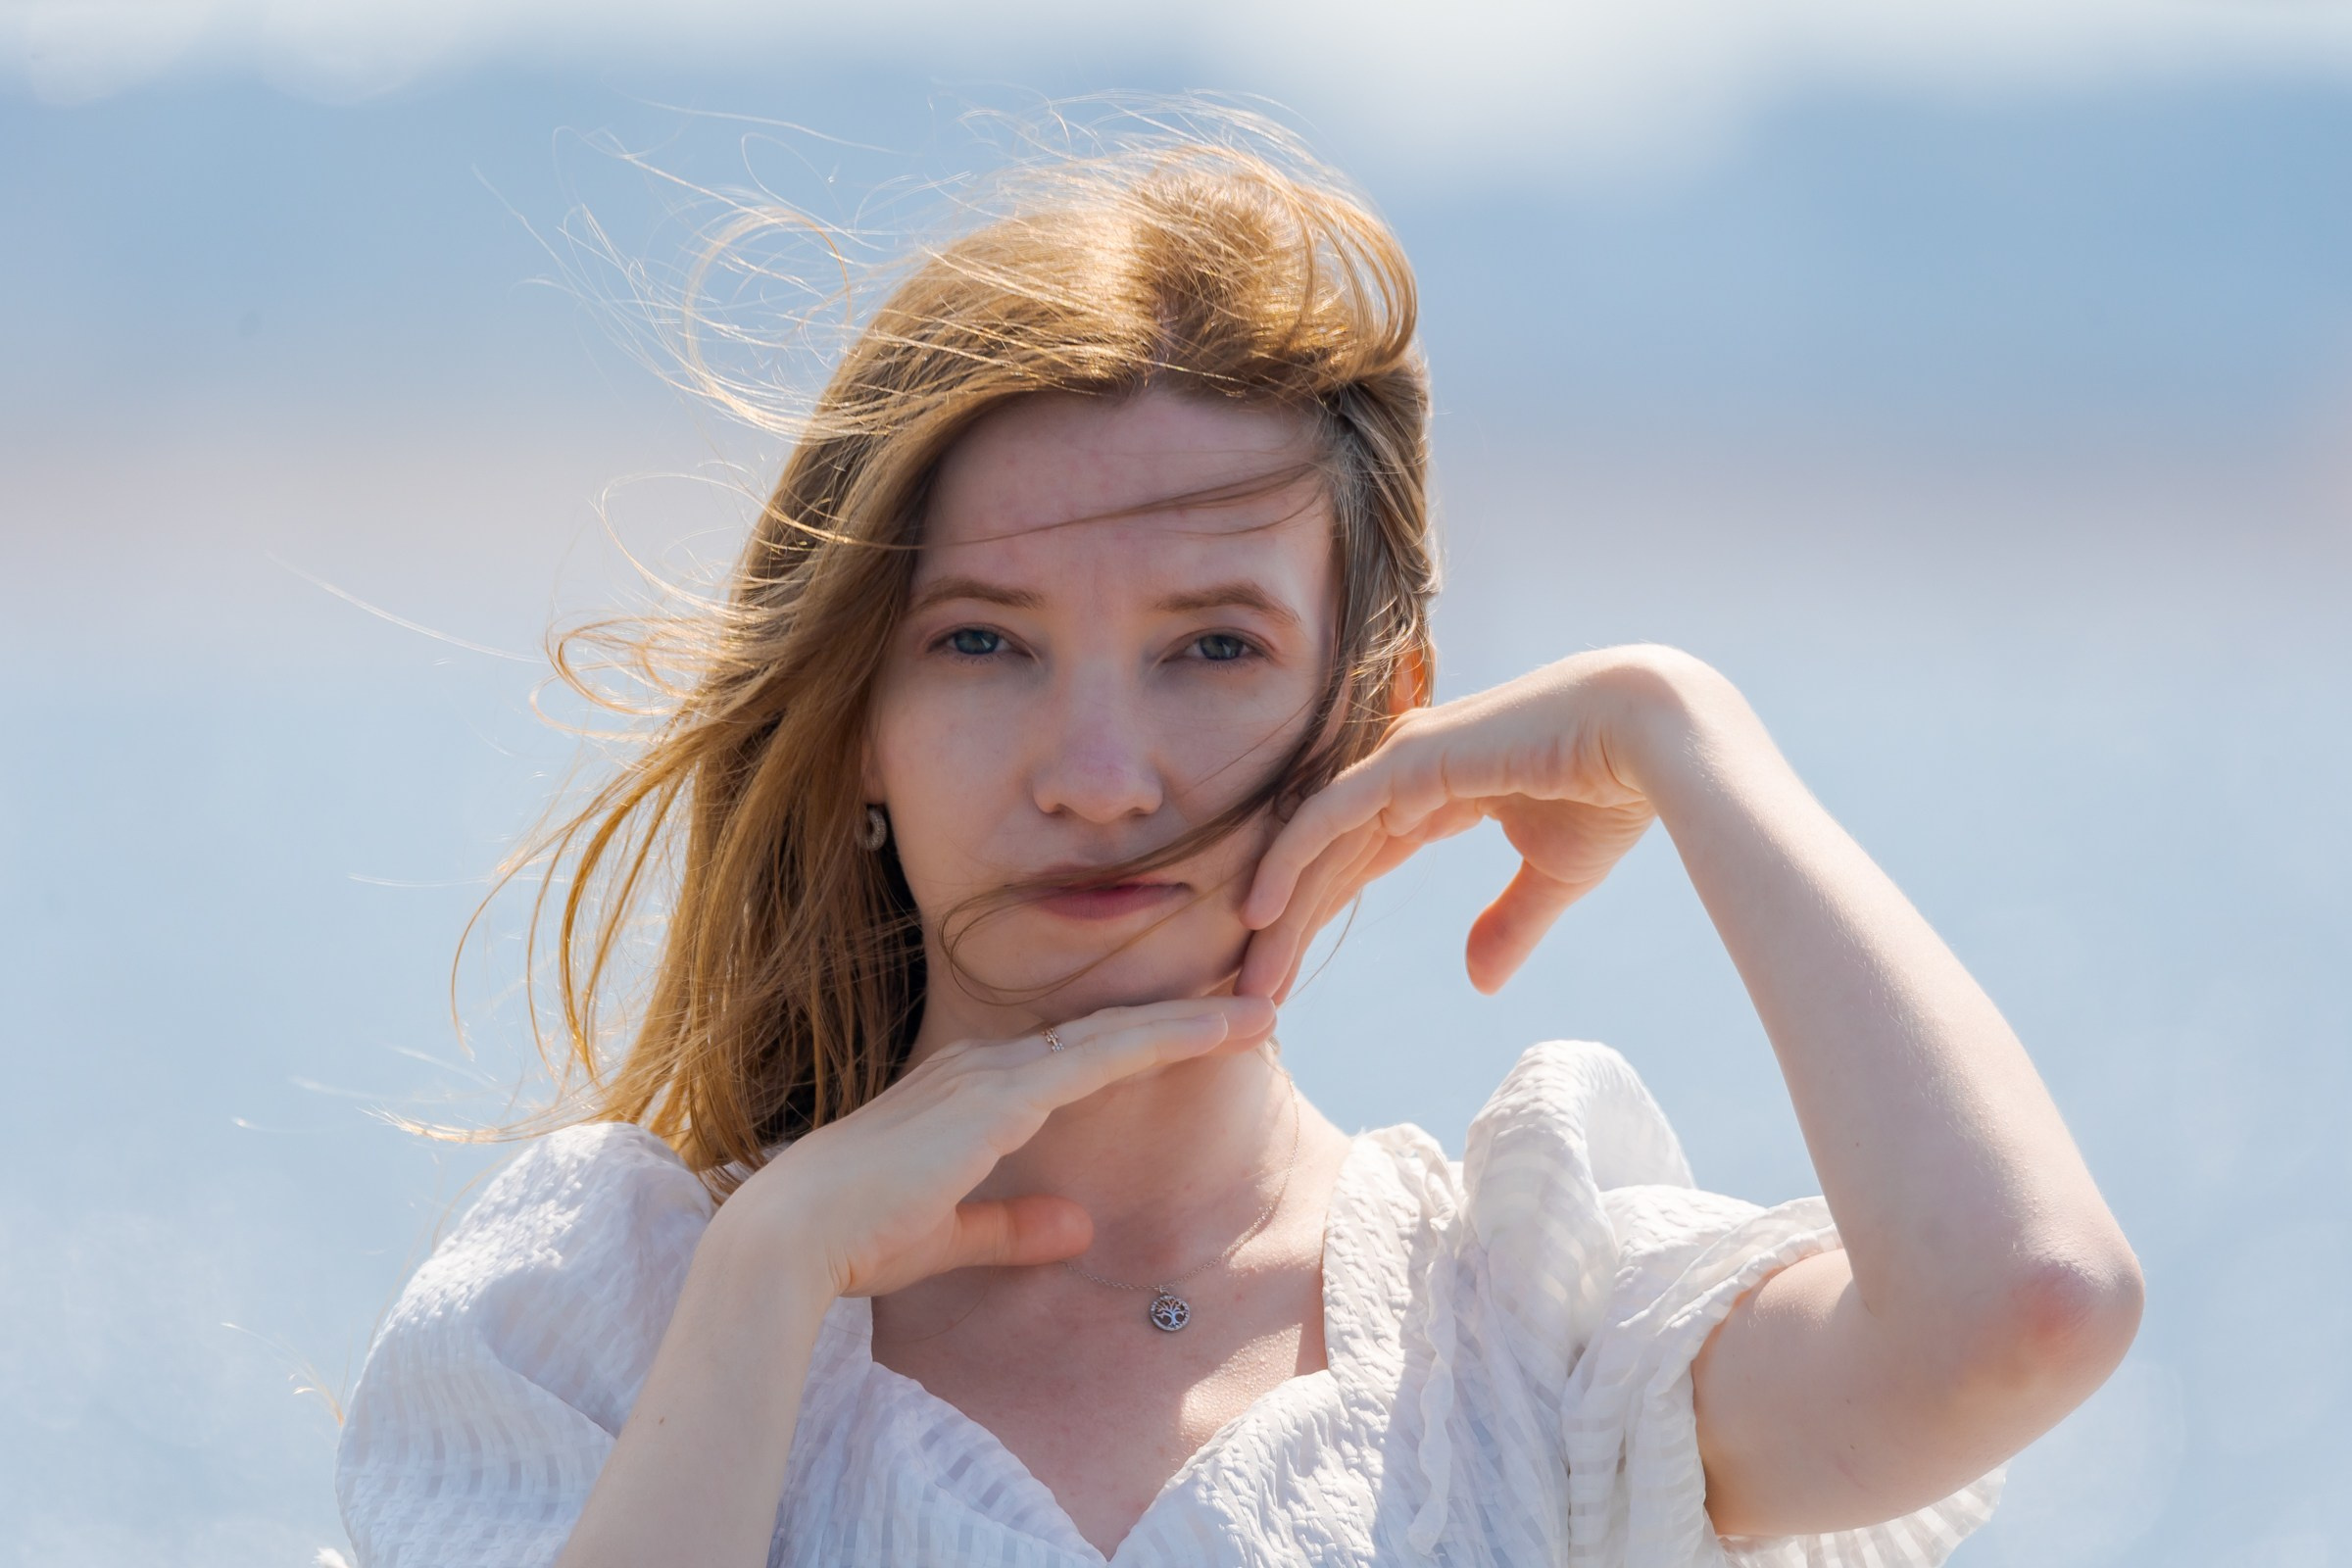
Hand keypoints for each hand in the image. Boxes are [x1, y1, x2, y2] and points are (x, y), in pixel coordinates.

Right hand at [723, 996, 1275, 1301]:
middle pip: (1105, 1033)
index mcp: (969, 1093)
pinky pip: (1102, 1056)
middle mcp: (983, 1069)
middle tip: (1257, 1007)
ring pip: (1114, 1034)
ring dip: (1191, 1023)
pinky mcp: (999, 1095)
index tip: (1205, 1037)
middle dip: (1183, 1020)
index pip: (1075, 1059)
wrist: (794, 1237)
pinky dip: (1164, 1038)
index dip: (1141, 1044)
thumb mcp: (949, 1237)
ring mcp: (992, 1075)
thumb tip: (1077, 1229)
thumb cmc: (855, 1239)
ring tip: (1261, 1013)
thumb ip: (1012, 1229)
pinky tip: (1216, 1033)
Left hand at [1236, 646, 1710, 1000]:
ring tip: (1249, 981)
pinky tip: (1260, 914)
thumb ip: (1509, 922)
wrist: (1652, 737)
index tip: (1286, 983)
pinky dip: (1288, 862)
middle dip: (1286, 930)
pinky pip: (1327, 817)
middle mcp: (1403, 772)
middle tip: (1250, 997)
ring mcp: (1399, 761)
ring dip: (1281, 914)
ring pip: (1317, 846)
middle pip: (1324, 861)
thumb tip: (1478, 982)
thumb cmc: (1612, 792)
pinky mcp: (1405, 760)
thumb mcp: (1553, 875)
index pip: (1355, 863)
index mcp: (1433, 793)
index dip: (1318, 918)